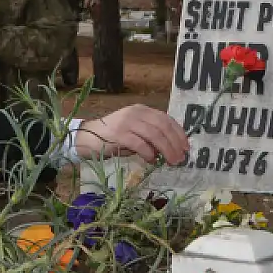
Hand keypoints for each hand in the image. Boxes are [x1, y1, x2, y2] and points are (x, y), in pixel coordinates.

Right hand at [75, 106, 189, 165]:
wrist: (86, 138)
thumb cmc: (112, 137)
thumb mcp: (134, 131)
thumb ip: (150, 135)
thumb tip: (170, 149)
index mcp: (141, 110)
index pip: (166, 119)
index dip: (178, 133)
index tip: (186, 147)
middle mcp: (135, 113)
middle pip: (162, 127)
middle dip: (174, 143)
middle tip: (181, 158)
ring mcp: (126, 122)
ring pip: (154, 135)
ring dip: (166, 150)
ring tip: (171, 161)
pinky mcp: (118, 134)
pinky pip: (140, 144)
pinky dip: (149, 153)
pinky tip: (152, 161)